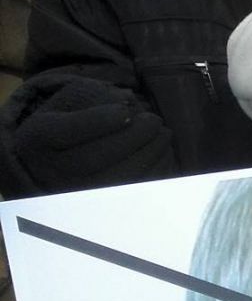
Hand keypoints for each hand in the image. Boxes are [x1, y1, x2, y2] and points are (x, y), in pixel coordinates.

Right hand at [4, 74, 176, 193]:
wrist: (52, 159)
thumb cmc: (68, 122)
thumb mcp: (69, 102)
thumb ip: (93, 97)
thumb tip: (127, 102)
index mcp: (40, 137)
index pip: (68, 131)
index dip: (99, 121)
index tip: (125, 111)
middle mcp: (52, 169)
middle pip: (94, 159)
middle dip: (132, 138)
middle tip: (154, 121)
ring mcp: (75, 192)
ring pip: (115, 179)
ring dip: (149, 155)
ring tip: (163, 134)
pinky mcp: (99, 203)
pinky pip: (132, 192)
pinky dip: (154, 173)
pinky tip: (164, 153)